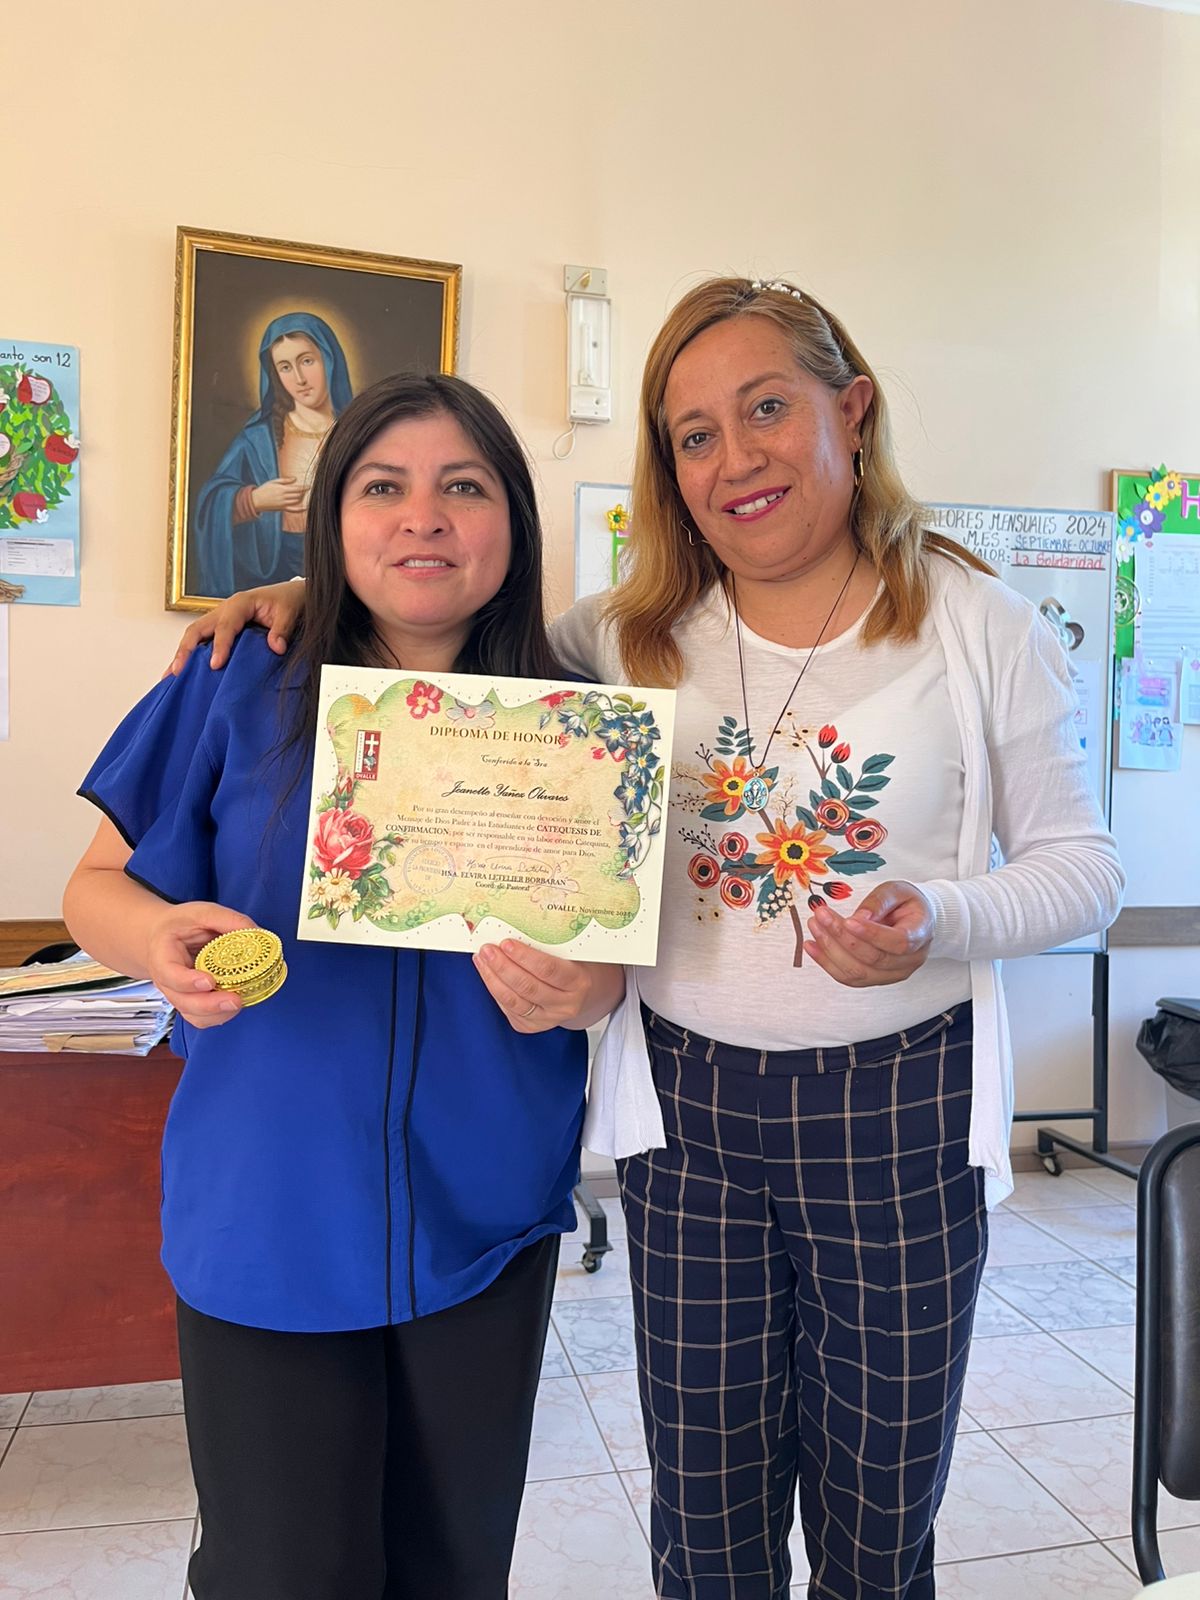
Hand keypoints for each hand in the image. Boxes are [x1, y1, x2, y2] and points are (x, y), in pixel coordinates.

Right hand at [145, 902, 258, 1027]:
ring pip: (194, 1016)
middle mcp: (167, 982)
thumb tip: (256, 933)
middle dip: (210, 1005)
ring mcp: (179, 995)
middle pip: (183, 1002)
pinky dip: (220, 1016)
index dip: (188, 982)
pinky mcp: (192, 1003)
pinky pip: (203, 1018)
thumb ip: (228, 920)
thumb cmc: (179, 925)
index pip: (170, 974)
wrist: (164, 937)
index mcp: (163, 956)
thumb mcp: (201, 912)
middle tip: (235, 1000)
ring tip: (238, 1002)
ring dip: (218, 1014)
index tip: (209, 981)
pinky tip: (235, 1005)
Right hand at [164, 581, 305, 676]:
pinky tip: (183, 673)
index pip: (225, 626)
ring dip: (182, 655)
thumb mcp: (289, 612)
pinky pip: (201, 641)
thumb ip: (282, 630)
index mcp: (240, 603)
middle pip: (198, 628)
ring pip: (195, 635)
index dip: (219, 646)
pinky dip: (191, 656)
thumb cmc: (287, 601)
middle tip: (178, 671)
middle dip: (186, 650)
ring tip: (171, 676)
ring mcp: (219, 619)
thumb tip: (276, 648)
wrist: (289, 595)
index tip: (215, 665)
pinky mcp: (220, 629)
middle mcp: (224, 610)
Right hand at [250, 476, 306, 513]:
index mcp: (282, 489)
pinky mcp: (282, 509)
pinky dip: (300, 509)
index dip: (304, 487)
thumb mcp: (273, 482)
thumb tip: (295, 478)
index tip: (310, 486)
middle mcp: (284, 497)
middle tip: (307, 490)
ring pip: (297, 501)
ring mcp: (283, 504)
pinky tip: (306, 508)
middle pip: (298, 495)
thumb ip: (285, 480)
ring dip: (302, 498)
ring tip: (304, 495)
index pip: (297, 488)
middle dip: (303, 492)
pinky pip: (293, 510)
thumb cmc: (265, 489)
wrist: (256, 500)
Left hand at [472, 941, 624, 1033]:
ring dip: (493, 978)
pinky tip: (488, 973)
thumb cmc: (573, 966)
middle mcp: (565, 1005)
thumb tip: (513, 930)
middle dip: (503, 967)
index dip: (525, 957)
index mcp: (578, 982)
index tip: (507, 943)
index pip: (549, 970)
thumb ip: (548, 946)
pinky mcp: (531, 1026)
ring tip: (482, 959)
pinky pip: (508, 1008)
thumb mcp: (570, 953)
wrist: (580, 992)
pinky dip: (495, 989)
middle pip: (528, 987)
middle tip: (488, 949)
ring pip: (514, 1001)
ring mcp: (548, 1019)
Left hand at [803, 880, 933, 987]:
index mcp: (920, 935)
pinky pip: (848, 978)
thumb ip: (879, 901)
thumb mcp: (896, 890)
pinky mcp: (874, 979)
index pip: (898, 943)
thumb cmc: (905, 903)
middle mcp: (909, 961)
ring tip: (815, 926)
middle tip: (821, 915)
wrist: (912, 920)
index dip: (872, 934)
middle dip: (842, 937)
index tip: (848, 920)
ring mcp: (892, 974)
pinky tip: (811, 946)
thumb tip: (859, 917)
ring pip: (858, 972)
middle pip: (873, 958)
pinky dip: (826, 963)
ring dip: (830, 950)